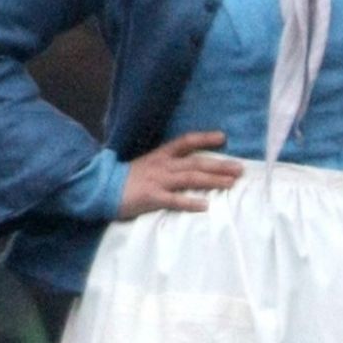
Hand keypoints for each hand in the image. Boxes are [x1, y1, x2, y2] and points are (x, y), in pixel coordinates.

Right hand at [117, 131, 242, 218]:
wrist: (101, 188)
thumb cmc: (127, 179)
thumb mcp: (148, 165)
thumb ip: (167, 166)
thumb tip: (191, 168)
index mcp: (161, 155)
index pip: (186, 141)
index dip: (205, 138)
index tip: (223, 137)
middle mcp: (163, 165)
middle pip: (196, 162)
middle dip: (220, 165)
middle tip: (240, 168)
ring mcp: (158, 180)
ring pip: (190, 178)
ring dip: (213, 180)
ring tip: (231, 184)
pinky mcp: (152, 197)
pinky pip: (174, 200)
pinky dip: (190, 202)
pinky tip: (205, 205)